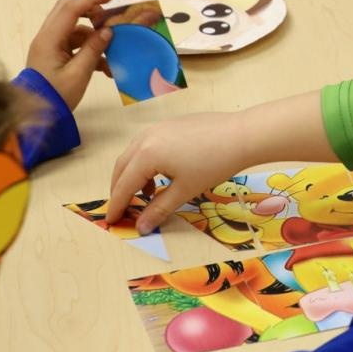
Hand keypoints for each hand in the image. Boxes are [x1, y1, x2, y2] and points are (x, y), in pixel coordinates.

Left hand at [25, 0, 115, 111]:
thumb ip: (94, 49)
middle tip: (109, 20)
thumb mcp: (79, 74)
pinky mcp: (53, 55)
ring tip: (110, 54)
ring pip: (73, 28)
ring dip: (92, 36)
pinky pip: (72, 43)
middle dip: (90, 11)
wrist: (36, 116)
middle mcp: (46, 37)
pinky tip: (103, 66)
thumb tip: (108, 31)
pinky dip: (88, 49)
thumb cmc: (56, 96)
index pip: (71, 9)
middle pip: (68, 11)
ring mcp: (49, 46)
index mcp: (49, 39)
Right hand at [106, 111, 251, 230]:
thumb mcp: (184, 191)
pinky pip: (146, 145)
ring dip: (131, 175)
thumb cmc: (214, 164)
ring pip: (132, 154)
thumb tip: (141, 227)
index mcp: (146, 155)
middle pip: (122, 167)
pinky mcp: (168, 124)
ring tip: (145, 195)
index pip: (123, 185)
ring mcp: (156, 128)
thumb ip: (158, 209)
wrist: (241, 135)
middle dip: (119, 190)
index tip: (111, 221)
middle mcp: (145, 138)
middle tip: (123, 210)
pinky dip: (144, 163)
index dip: (116, 205)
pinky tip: (160, 175)